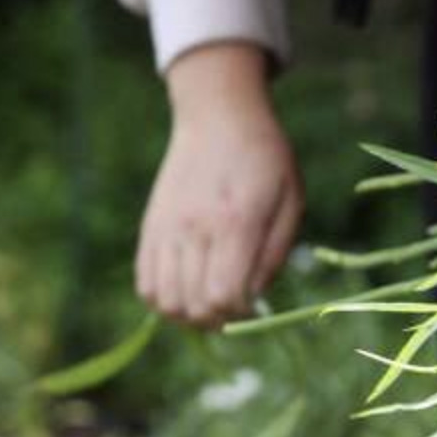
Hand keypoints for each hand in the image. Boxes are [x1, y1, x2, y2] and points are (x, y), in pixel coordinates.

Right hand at [137, 42, 303, 327]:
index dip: (240, 312)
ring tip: (209, 302)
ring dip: (189, 314)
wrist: (217, 116)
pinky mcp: (150, 228)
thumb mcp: (290, 202)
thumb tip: (254, 299)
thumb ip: (274, 255)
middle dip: (218, 319)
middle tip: (234, 307)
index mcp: (235, 221)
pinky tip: (187, 289)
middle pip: (193, 305)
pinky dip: (164, 299)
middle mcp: (194, 227)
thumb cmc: (265, 160)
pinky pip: (145, 284)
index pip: (223, 295)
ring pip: (164, 301)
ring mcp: (166, 228)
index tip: (254, 303)